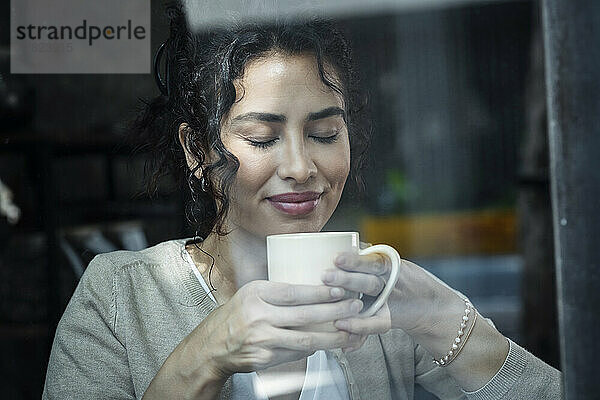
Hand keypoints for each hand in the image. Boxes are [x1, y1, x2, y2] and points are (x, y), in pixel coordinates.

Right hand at [179, 280, 364, 379]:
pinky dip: (314, 347)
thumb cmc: (235, 316)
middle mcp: (258, 317)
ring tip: (350, 330)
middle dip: (334, 312)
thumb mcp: (251, 294)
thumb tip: (314, 288)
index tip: (339, 289)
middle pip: (304, 315)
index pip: (294, 292)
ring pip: (306, 339)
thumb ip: (277, 291)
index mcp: (256, 294)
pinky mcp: (265, 359)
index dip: (320, 292)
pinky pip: (297, 353)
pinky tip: (327, 342)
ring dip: (332, 336)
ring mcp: (262, 340)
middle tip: (354, 306)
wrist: (212, 347)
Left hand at [321, 252, 463, 347]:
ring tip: (330, 309)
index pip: (372, 260)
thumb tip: (349, 244)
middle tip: (325, 276)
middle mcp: (392, 283)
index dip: (354, 259)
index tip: (336, 258)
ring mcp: (392, 303)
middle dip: (347, 279)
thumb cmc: (405, 281)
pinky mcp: (391, 320)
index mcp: (390, 265)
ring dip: (349, 306)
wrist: (433, 307)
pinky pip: (375, 325)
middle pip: (368, 281)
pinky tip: (341, 326)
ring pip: (370, 304)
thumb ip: (372, 256)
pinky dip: (359, 328)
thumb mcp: (393, 263)